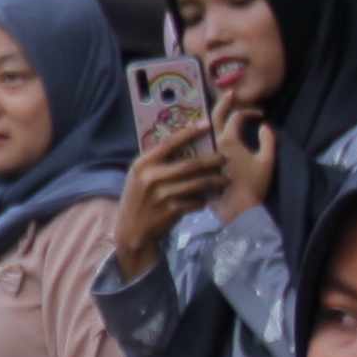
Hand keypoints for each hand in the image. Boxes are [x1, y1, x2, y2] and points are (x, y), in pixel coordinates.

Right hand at [109, 109, 229, 275]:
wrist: (131, 231)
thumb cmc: (139, 199)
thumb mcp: (139, 177)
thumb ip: (156, 162)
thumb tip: (185, 144)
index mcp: (142, 164)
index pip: (169, 143)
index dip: (190, 132)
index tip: (208, 124)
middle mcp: (151, 178)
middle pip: (190, 164)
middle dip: (212, 160)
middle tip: (225, 158)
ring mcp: (162, 195)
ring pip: (198, 183)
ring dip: (214, 181)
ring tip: (224, 179)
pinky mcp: (171, 211)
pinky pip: (196, 201)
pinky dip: (203, 200)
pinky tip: (207, 199)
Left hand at [207, 100, 279, 226]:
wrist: (237, 210)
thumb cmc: (254, 186)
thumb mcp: (267, 162)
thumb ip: (268, 140)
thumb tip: (264, 126)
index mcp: (228, 141)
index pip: (237, 116)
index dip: (250, 112)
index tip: (260, 115)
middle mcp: (213, 144)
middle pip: (214, 117)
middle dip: (224, 103)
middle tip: (230, 93)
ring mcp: (206, 154)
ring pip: (205, 130)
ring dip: (213, 118)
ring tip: (221, 110)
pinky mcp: (203, 164)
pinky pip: (202, 145)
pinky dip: (207, 135)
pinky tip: (212, 132)